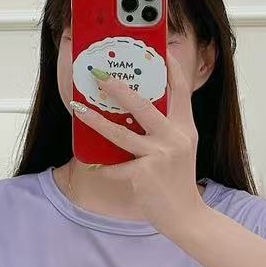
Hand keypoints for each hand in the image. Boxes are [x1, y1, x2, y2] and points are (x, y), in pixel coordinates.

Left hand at [70, 54, 206, 239]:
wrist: (186, 216)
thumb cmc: (178, 181)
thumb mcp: (180, 148)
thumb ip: (165, 128)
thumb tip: (134, 109)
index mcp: (185, 127)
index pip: (181, 90)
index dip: (170, 67)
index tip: (159, 50)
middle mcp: (175, 137)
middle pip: (144, 105)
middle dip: (119, 88)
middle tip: (100, 76)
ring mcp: (160, 155)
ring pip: (121, 133)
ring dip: (96, 121)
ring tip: (79, 109)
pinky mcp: (145, 174)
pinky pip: (117, 166)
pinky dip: (105, 167)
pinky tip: (95, 165)